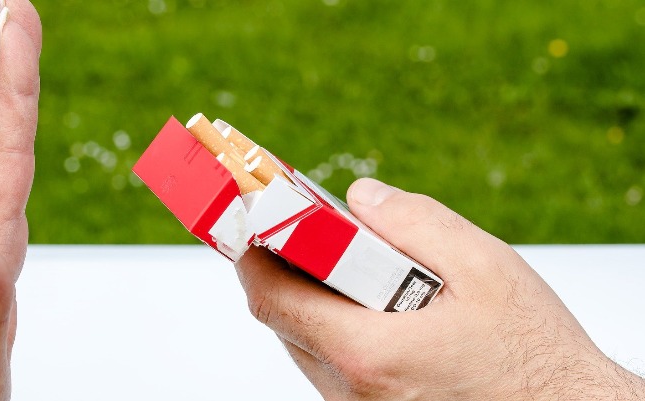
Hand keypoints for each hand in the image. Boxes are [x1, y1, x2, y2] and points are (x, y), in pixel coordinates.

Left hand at [235, 178, 644, 399]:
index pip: (272, 298)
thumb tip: (358, 198)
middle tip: (299, 229)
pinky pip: (333, 367)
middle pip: (284, 321)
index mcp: (367, 353)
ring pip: (306, 346)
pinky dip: (336, 328)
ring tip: (343, 261)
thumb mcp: (485, 267)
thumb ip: (413, 223)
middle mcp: (351, 391)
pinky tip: (372, 303)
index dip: (252, 253)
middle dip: (283, 270)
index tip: (251, 218)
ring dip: (311, 300)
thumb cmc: (534, 353)